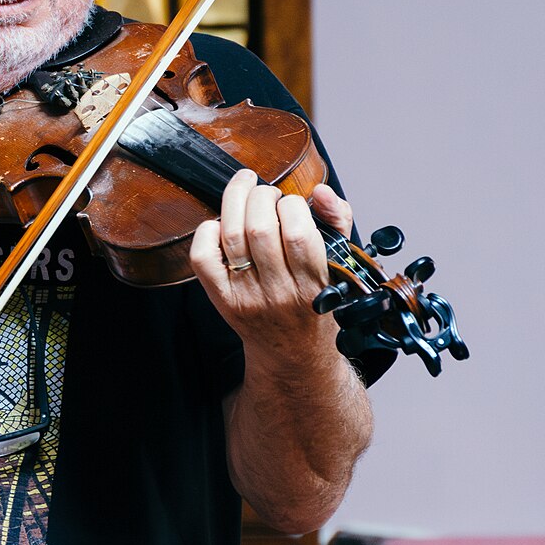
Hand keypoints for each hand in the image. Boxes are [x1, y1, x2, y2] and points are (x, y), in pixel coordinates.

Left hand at [190, 175, 351, 369]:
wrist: (294, 353)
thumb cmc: (318, 303)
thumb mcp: (341, 264)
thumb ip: (337, 220)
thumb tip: (319, 191)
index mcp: (313, 284)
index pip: (298, 232)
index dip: (292, 204)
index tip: (293, 203)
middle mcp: (278, 293)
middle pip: (259, 229)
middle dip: (262, 197)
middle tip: (267, 194)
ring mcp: (246, 296)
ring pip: (232, 236)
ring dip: (236, 201)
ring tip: (246, 193)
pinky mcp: (222, 299)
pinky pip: (203, 258)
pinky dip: (207, 231)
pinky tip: (221, 224)